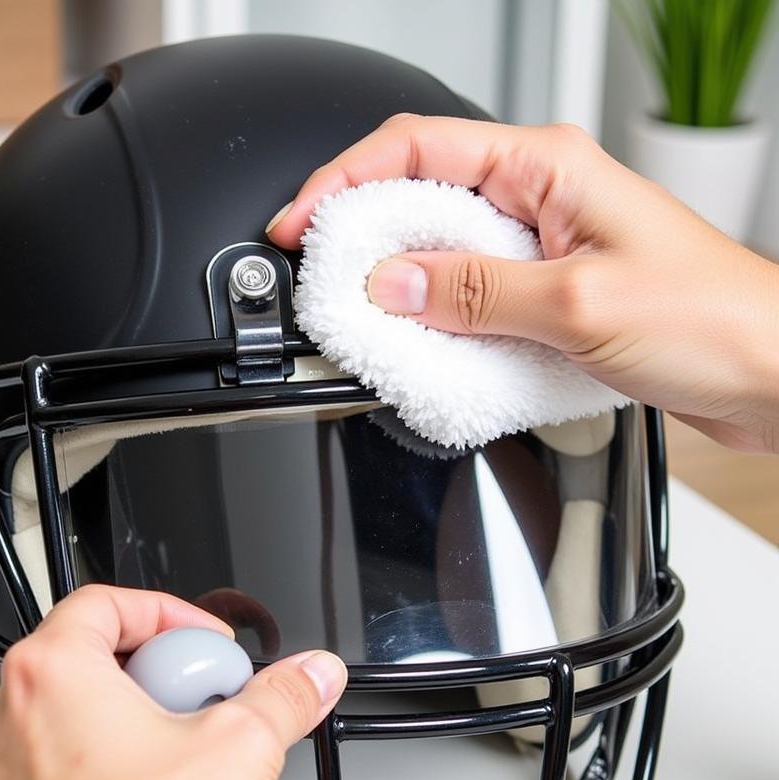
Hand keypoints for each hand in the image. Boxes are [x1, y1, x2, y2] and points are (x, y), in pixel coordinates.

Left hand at [0, 584, 345, 779]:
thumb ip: (281, 696)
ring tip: (183, 761)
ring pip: (64, 724)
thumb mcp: (243, 745)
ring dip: (126, 727)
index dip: (167, 614)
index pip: (101, 603)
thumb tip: (309, 677)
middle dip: (154, 675)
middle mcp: (5, 725)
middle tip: (204, 703)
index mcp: (48, 676)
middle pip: (83, 661)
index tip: (203, 644)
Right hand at [267, 115, 778, 452]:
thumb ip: (475, 294)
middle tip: (322, 278)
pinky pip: (470, 297)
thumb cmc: (710, 320)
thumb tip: (394, 282)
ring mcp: (539, 248)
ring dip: (397, 284)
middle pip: (420, 197)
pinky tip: (419, 344)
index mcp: (547, 168)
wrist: (768, 375)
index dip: (346, 181)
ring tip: (361, 319)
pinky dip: (434, 320)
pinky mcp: (544, 295)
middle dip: (361, 234)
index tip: (302, 224)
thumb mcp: (576, 305)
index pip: (419, 149)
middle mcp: (539, 200)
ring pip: (441, 252)